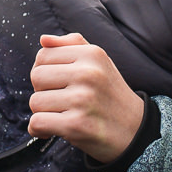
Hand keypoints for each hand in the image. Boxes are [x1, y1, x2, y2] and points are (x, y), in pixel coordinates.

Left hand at [27, 33, 144, 162]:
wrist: (136, 132)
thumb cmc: (110, 96)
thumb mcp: (100, 62)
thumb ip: (72, 45)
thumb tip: (43, 39)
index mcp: (91, 54)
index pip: (43, 56)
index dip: (45, 72)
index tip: (58, 85)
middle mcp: (88, 74)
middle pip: (36, 77)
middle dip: (42, 92)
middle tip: (61, 102)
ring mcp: (82, 99)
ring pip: (35, 102)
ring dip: (43, 113)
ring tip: (63, 116)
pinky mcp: (76, 125)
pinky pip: (37, 122)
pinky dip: (40, 130)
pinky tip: (52, 131)